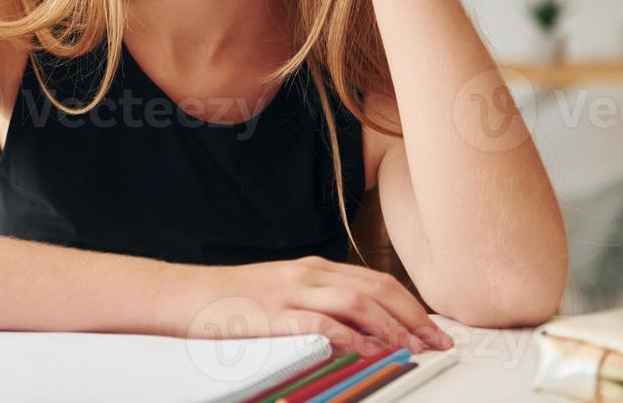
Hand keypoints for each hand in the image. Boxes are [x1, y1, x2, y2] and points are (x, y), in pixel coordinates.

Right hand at [158, 256, 454, 354]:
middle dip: (414, 317)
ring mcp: (291, 292)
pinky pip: (322, 324)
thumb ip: (317, 303)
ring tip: (416, 350)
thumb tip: (359, 328)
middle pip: (377, 288)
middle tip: (439, 343)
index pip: (376, 280)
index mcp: (313, 268)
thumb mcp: (281, 294)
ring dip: (393, 328)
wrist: (183, 295)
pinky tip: (371, 353)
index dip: (411, 304)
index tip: (433, 328)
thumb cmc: (230, 301)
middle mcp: (308, 274)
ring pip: (358, 302)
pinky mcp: (275, 314)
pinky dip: (352, 338)